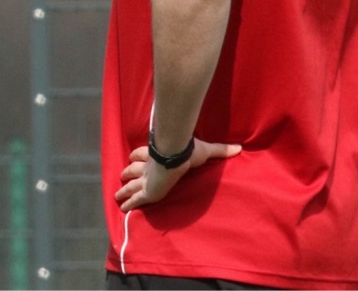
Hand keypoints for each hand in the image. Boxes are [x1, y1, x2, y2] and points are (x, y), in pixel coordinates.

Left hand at [114, 138, 241, 211]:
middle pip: (134, 170)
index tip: (134, 158)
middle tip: (122, 177)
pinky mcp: (146, 191)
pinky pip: (135, 198)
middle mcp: (150, 167)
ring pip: (131, 183)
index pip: (144, 155)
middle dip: (129, 173)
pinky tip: (122, 208)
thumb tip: (240, 148)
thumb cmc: (188, 152)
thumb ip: (220, 150)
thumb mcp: (206, 151)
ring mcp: (147, 179)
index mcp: (159, 156)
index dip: (138, 156)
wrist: (176, 156)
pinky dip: (129, 203)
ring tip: (117, 195)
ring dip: (124, 188)